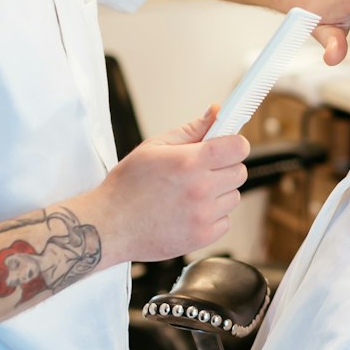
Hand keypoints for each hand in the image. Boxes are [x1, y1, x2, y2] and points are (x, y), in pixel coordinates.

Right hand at [86, 106, 249, 261]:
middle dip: (224, 168)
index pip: (239, 147)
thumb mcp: (154, 146)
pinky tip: (189, 212)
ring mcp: (203, 215)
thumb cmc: (128, 185)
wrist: (110, 225)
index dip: (234, 144)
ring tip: (190, 194)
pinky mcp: (203, 237)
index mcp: (190, 162)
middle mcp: (201, 188)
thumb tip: (217, 112)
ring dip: (218, 194)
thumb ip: (192, 129)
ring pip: (234, 197)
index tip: (226, 147)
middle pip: (240, 172)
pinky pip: (225, 221)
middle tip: (201, 171)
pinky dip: (212, 217)